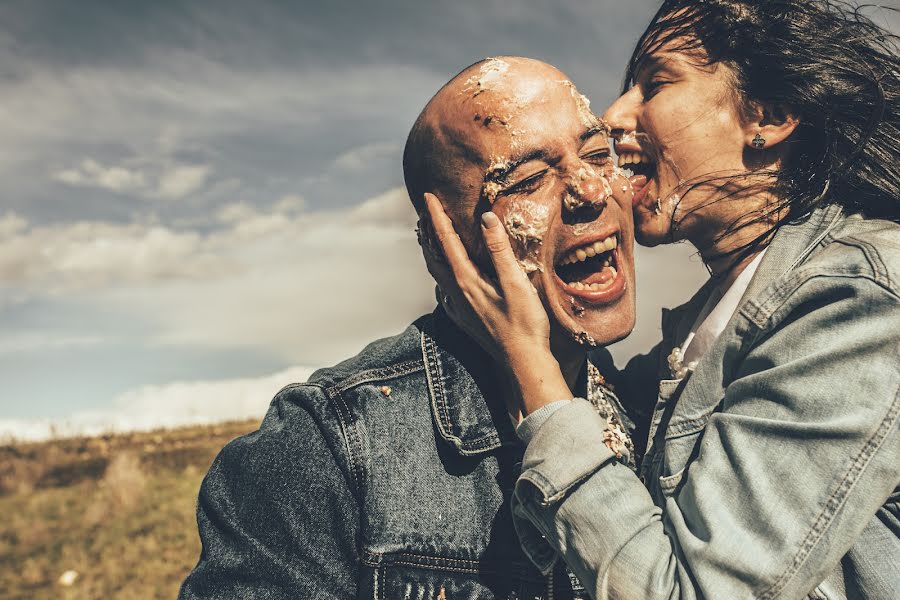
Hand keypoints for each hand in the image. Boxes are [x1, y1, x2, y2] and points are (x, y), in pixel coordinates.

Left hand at [422, 194, 572, 418]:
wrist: (523, 362)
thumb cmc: (524, 323)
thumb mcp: (516, 282)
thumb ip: (500, 250)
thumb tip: (485, 217)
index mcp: (465, 281)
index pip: (445, 240)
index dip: (436, 216)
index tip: (427, 196)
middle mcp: (456, 293)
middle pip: (434, 256)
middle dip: (428, 232)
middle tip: (425, 212)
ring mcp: (458, 308)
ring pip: (437, 273)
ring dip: (433, 251)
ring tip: (431, 237)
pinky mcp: (465, 318)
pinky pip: (445, 289)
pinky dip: (441, 273)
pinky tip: (447, 276)